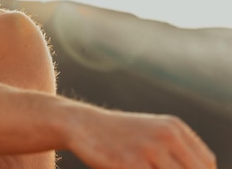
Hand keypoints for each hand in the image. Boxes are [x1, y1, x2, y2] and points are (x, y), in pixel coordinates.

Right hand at [71, 108, 216, 168]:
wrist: (82, 124)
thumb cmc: (120, 136)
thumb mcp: (153, 134)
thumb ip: (177, 152)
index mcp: (175, 128)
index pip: (207, 165)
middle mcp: (167, 136)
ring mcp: (149, 150)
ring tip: (139, 167)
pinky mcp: (130, 165)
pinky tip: (129, 168)